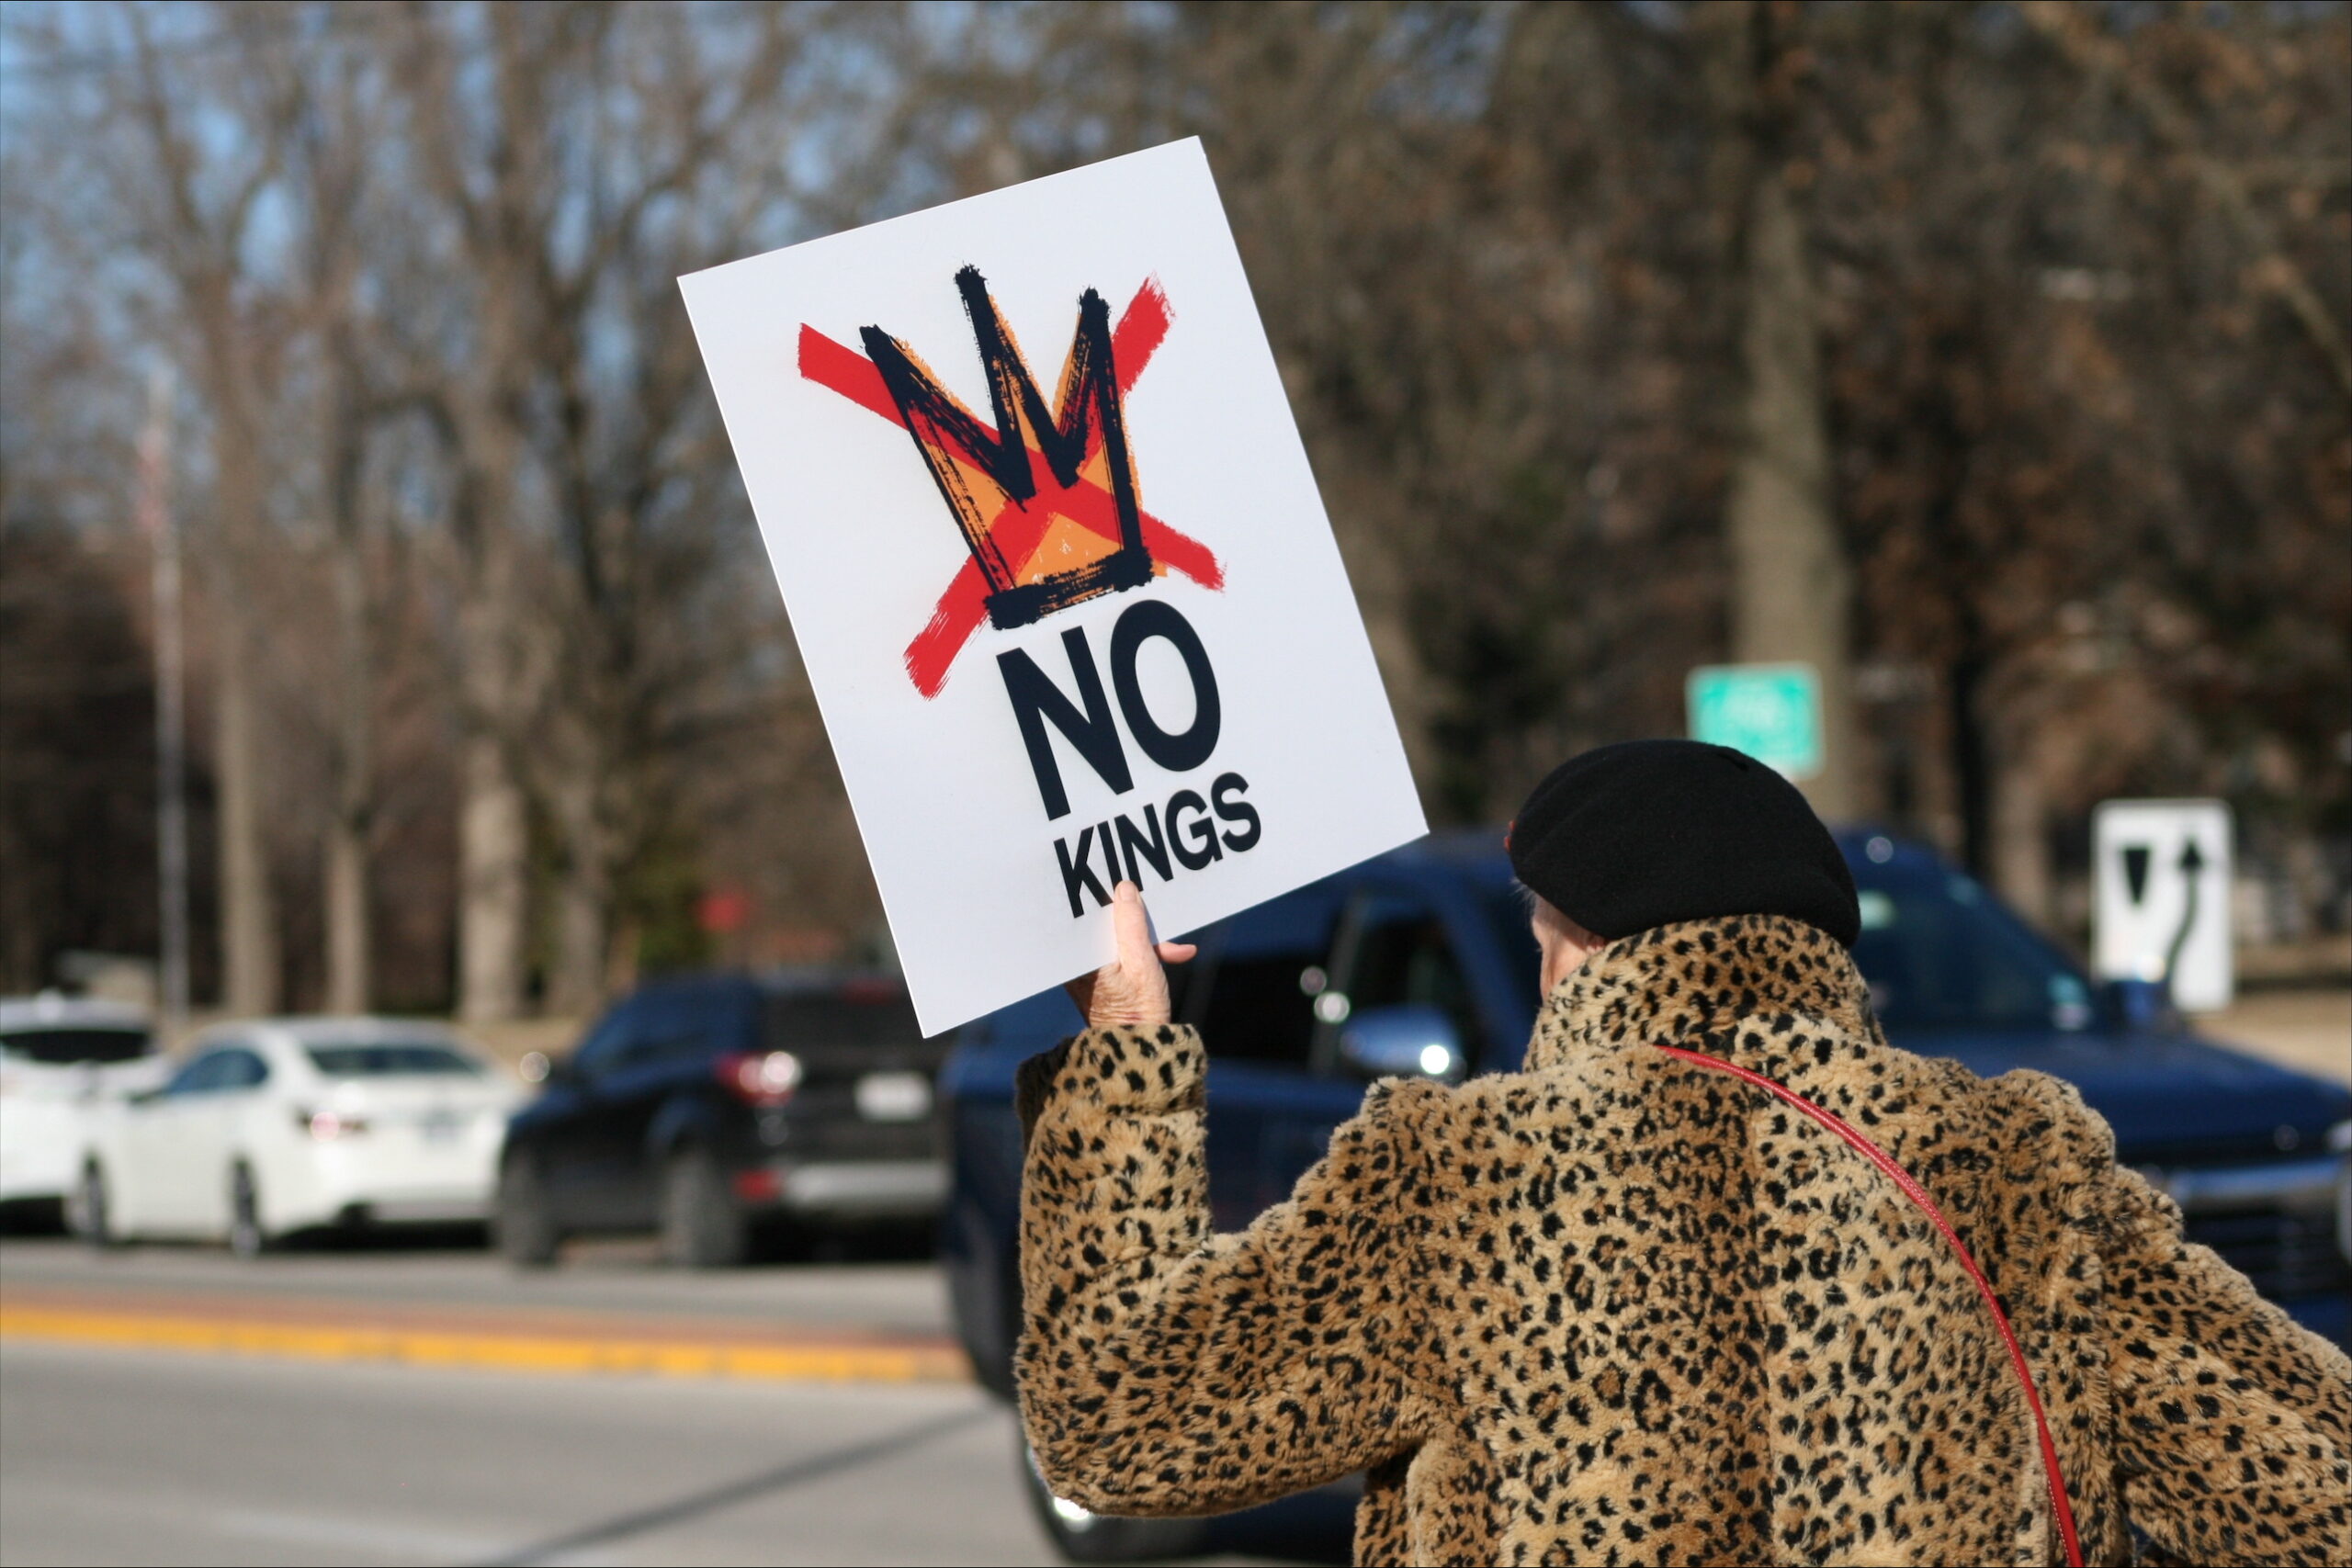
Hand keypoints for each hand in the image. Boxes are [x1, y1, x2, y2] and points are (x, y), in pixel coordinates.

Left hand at [1065, 882, 1196, 1029]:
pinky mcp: (1095, 978)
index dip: (1105, 896)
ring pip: (1113, 937)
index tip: (1124, 885)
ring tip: (1172, 950)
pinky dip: (1140, 952)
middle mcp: (1076, 961)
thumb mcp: (1142, 964)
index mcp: (1080, 957)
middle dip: (1135, 921)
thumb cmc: (1138, 1013)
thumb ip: (1132, 925)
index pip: (1086, 912)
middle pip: (1102, 924)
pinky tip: (1169, 956)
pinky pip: (1116, 952)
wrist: (1136, 1052)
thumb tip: (1124, 889)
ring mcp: (1085, 970)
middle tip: (1156, 917)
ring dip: (1144, 939)